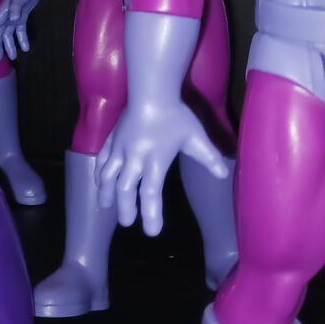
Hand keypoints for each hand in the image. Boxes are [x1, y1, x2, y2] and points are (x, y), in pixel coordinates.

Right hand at [0, 0, 40, 61]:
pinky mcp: (21, 18)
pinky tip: (26, 48)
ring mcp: (12, 18)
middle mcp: (5, 18)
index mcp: (1, 14)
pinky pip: (20, 31)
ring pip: (8, 35)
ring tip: (12, 57)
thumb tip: (14, 19)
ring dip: (9, 45)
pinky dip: (22, 39)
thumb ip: (16, 7)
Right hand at [96, 99, 228, 235]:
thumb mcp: (196, 137)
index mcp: (155, 161)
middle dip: (125, 207)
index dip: (150, 214)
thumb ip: (209, 157)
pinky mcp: (112, 139)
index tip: (151, 231)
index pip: (150, 193)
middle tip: (126, 223)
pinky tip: (100, 180)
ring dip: (107, 192)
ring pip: (108, 176)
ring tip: (106, 205)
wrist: (151, 92)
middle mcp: (134, 158)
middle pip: (125, 188)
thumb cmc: (175, 115)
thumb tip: (225, 174)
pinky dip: (99, 173)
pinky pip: (102, 160)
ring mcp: (120, 149)